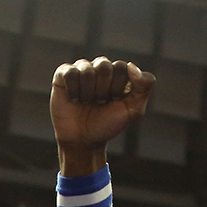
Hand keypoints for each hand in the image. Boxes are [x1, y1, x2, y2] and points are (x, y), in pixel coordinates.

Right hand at [51, 58, 154, 175]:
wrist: (83, 140)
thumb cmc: (108, 124)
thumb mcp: (133, 110)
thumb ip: (144, 86)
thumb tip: (132, 65)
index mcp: (118, 73)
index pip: (122, 67)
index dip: (117, 88)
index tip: (114, 102)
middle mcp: (100, 68)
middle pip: (104, 65)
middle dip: (102, 90)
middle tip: (99, 103)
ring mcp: (81, 70)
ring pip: (87, 70)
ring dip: (88, 92)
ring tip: (86, 102)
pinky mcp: (63, 75)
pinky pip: (69, 72)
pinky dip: (73, 90)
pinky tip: (74, 99)